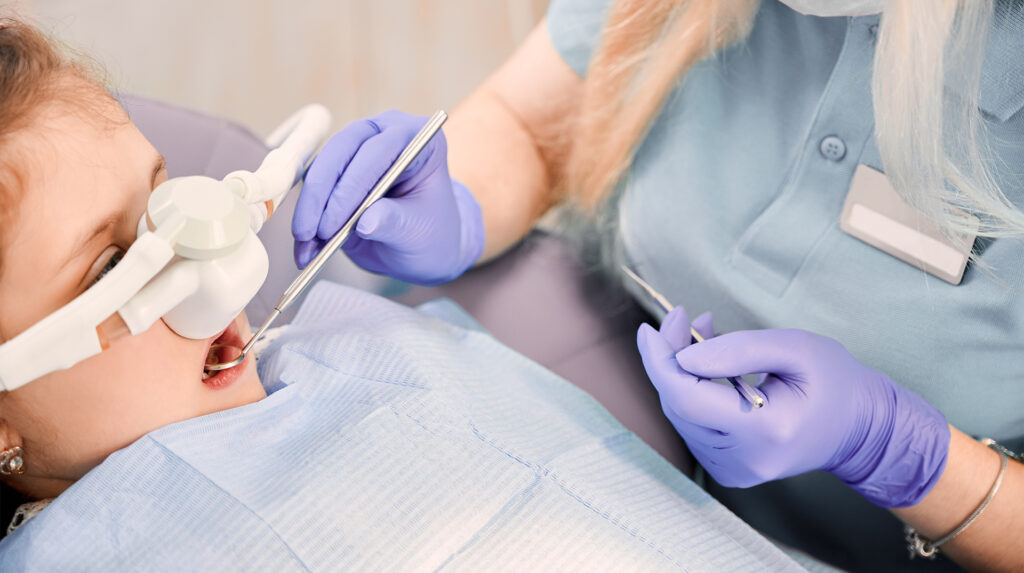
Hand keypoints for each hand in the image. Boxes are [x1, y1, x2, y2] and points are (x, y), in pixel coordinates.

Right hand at [292, 110, 484, 285]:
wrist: (421, 245)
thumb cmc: (431, 233)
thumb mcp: (419, 233)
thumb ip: (394, 223)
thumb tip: (364, 223)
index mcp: (420, 139)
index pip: (378, 150)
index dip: (352, 186)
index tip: (333, 223)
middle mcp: (386, 133)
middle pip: (341, 150)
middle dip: (321, 193)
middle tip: (307, 232)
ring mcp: (358, 147)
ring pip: (321, 167)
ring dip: (309, 207)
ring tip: (306, 244)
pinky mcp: (336, 168)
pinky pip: (313, 188)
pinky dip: (307, 216)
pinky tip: (306, 245)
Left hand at [637, 308, 949, 507]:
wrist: (861, 430)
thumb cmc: (835, 382)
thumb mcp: (796, 348)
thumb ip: (739, 349)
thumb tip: (682, 356)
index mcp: (764, 431)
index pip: (687, 398)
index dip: (660, 361)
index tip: (649, 328)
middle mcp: (743, 460)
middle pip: (678, 404)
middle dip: (671, 356)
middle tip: (684, 317)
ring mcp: (734, 471)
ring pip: (680, 414)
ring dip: (681, 370)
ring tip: (703, 332)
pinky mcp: (728, 470)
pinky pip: (692, 425)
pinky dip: (692, 390)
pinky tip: (709, 365)